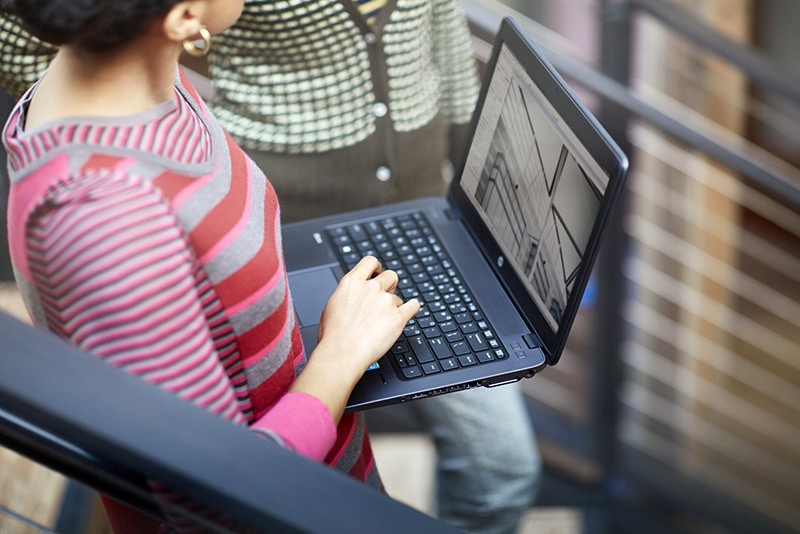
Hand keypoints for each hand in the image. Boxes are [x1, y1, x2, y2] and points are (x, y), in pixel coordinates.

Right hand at [316, 256, 419, 379]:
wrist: (341, 353)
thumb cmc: (333, 335)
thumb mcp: (332, 305)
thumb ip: (348, 294)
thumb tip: (353, 294)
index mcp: (352, 283)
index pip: (370, 261)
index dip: (376, 267)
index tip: (378, 273)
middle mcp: (370, 288)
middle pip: (391, 276)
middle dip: (389, 286)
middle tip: (384, 299)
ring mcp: (385, 301)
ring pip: (398, 297)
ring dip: (394, 306)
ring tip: (383, 321)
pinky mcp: (398, 317)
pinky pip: (413, 306)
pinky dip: (412, 309)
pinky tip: (409, 312)